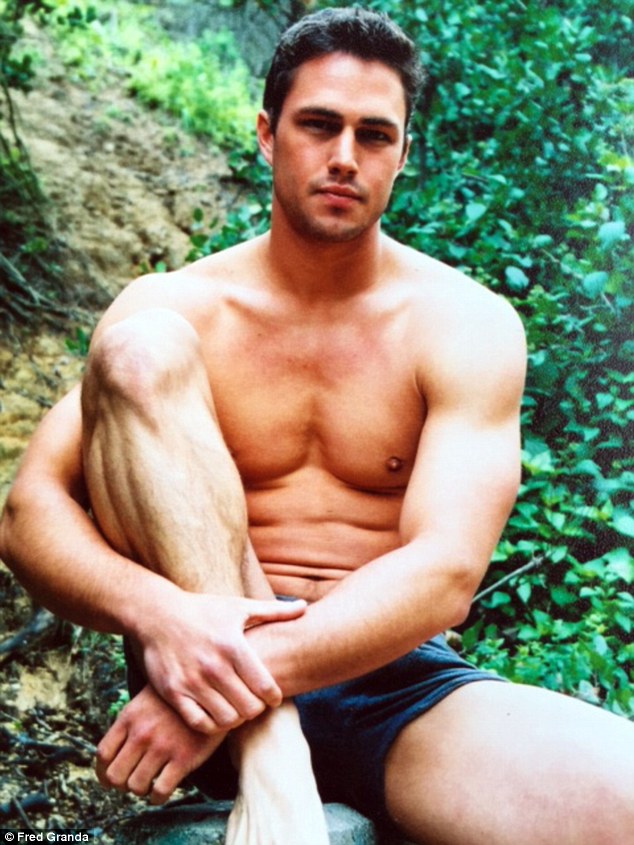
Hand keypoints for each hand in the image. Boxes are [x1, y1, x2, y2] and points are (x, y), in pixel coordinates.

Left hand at [96, 684, 222, 803]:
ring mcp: (162, 746)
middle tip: (132, 781)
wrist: (210, 692)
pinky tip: (162, 791)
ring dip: (141, 790)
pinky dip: (158, 797)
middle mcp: (142, 733)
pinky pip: (161, 791)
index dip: (103, 772)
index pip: (103, 754)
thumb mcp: (144, 702)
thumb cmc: (174, 701)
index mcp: (129, 718)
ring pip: (136, 786)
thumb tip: (110, 756)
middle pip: (115, 776)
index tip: (110, 778)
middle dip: (122, 784)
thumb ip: (127, 725)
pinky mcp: (184, 758)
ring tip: (149, 784)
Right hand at [136, 591, 305, 733]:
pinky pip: (200, 723)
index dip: (274, 697)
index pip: (266, 687)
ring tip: (236, 709)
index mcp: (233, 646)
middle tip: (255, 703)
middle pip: (249, 708)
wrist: (158, 614)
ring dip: (236, 718)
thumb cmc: (204, 610)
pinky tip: (216, 713)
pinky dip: (212, 725)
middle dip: (257, 709)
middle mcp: (213, 666)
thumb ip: (274, 611)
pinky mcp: (173, 692)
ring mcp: (192, 681)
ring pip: (227, 719)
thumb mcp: (239, 607)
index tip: (273, 696)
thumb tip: (305, 606)